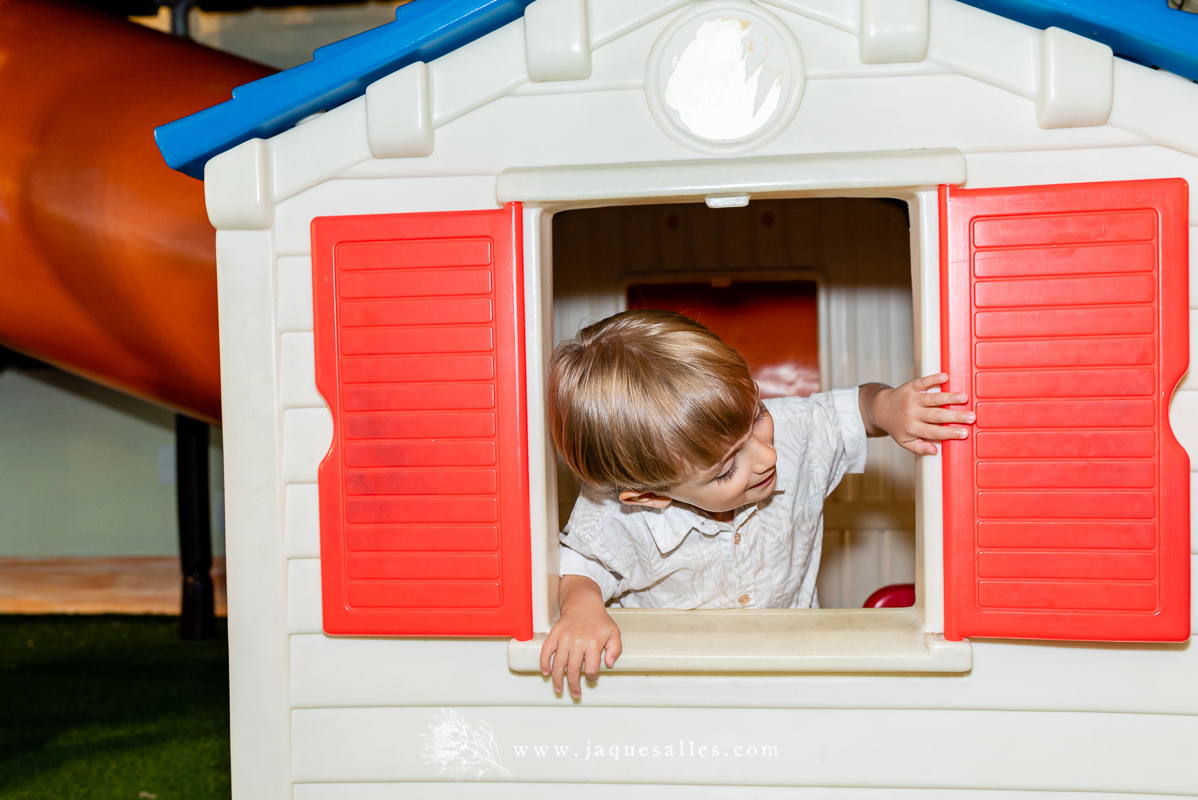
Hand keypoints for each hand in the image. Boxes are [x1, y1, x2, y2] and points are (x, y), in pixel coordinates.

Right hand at [540, 575, 621, 697]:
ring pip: (558, 664)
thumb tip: (608, 664)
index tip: (591, 677)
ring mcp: (564, 638)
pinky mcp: (554, 634)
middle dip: (574, 685)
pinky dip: (544, 663)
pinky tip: (546, 672)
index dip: (592, 677)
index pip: (592, 669)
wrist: (583, 603)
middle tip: (575, 694)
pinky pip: (546, 651)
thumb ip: (615, 649)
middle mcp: (577, 641)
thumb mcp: (614, 633)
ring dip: (558, 679)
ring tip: (559, 689)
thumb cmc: (599, 620)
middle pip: (574, 670)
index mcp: (593, 643)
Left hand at [859, 373, 974, 455]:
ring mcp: (912, 399)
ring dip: (949, 397)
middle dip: (955, 417)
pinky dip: (933, 379)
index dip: (950, 433)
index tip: (965, 433)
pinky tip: (945, 377)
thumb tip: (935, 451)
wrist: (881, 408)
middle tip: (971, 417)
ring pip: (933, 399)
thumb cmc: (898, 426)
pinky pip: (923, 382)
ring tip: (964, 398)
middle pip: (937, 416)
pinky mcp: (911, 387)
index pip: (934, 432)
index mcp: (913, 429)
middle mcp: (912, 414)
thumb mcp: (905, 441)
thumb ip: (919, 448)